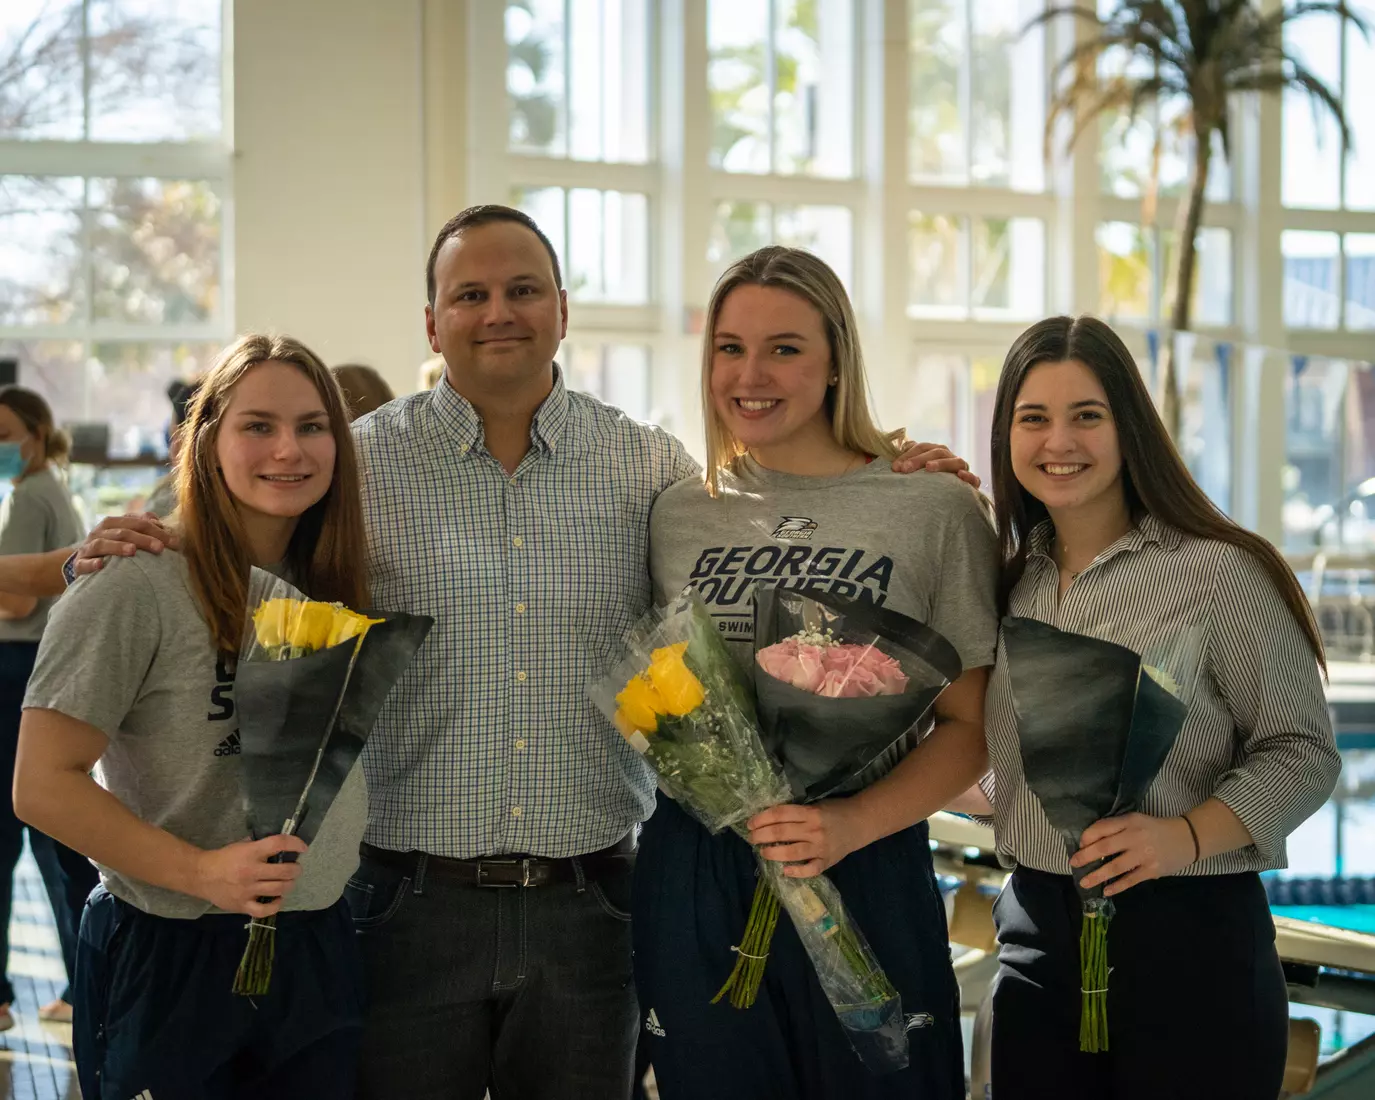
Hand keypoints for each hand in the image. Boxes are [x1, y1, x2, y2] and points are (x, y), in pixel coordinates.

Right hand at [73, 513, 179, 577]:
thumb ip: (141, 525)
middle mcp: (99, 532)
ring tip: (132, 551)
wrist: (82, 560)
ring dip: (117, 547)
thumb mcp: (125, 533)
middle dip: (143, 539)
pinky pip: (84, 563)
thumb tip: (158, 520)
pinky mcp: (79, 563)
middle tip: (160, 548)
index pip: (138, 523)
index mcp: (113, 523)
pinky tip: (101, 565)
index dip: (157, 531)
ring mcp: (88, 547)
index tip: (174, 543)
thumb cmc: (111, 546)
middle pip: (123, 532)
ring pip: (102, 544)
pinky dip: (91, 564)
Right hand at [193, 834, 308, 916]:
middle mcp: (250, 871)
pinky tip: (278, 899)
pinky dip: (275, 906)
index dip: (295, 843)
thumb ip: (261, 846)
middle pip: (284, 871)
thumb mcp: (242, 845)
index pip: (278, 844)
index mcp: (251, 852)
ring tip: (288, 882)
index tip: (302, 847)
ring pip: (278, 889)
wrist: (201, 875)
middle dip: (295, 869)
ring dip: (289, 885)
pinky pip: (264, 910)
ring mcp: (247, 890)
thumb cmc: (225, 858)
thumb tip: (283, 846)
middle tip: (296, 869)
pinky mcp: (242, 905)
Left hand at [746, 800, 868, 877]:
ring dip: (772, 853)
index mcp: (810, 813)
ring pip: (791, 853)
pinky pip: (810, 870)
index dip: (762, 818)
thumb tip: (768, 819)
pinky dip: (796, 872)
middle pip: (782, 833)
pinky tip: (784, 871)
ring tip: (762, 851)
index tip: (750, 823)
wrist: (860, 823)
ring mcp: (821, 848)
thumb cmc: (834, 811)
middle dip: (761, 836)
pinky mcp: (827, 862)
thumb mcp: (816, 805)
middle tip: (751, 838)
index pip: (780, 814)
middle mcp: (814, 830)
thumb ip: (797, 813)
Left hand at [891, 441, 980, 488]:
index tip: (895, 467)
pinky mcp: (971, 484)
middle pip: (937, 452)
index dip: (908, 455)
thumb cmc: (927, 483)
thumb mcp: (916, 471)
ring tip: (929, 467)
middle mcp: (949, 458)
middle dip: (919, 459)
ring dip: (942, 463)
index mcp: (936, 452)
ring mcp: (962, 469)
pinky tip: (960, 476)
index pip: (922, 447)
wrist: (946, 502)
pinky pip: (974, 479)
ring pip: (956, 462)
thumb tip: (902, 445)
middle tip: (905, 469)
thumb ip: (909, 458)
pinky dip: (969, 477)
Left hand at [1070, 813, 1194, 896]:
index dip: (1088, 836)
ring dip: (1097, 875)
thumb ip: (1116, 828)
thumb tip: (1090, 842)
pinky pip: (1131, 880)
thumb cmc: (1154, 829)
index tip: (1079, 845)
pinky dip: (1117, 886)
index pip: (1103, 827)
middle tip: (1073, 863)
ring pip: (1115, 867)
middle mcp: (1136, 837)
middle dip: (1086, 856)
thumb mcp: (1135, 820)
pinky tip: (1106, 890)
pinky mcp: (1152, 870)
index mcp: (1130, 822)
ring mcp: (1144, 855)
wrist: (1186, 838)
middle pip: (1105, 847)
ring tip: (1084, 882)